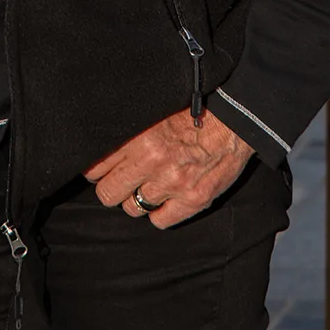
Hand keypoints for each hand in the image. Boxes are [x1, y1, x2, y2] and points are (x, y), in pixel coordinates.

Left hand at [85, 107, 251, 228]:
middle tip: (122, 179)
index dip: (96, 169)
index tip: (102, 169)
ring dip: (136, 199)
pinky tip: (164, 198)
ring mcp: (172, 184)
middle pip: (108, 193)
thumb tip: (100, 135)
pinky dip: (159, 212)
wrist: (234, 119)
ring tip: (146, 185)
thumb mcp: (152, 108)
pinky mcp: (193, 200)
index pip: (95, 167)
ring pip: (132, 208)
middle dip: (112, 187)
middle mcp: (151, 161)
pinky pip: (159, 221)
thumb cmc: (192, 109)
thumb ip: (127, 125)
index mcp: (138, 136)